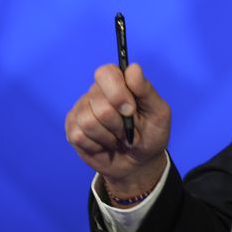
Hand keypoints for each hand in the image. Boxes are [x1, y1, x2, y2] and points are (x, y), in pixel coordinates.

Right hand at [65, 63, 170, 197]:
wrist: (139, 162)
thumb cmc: (151, 134)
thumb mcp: (159, 113)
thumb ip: (146, 91)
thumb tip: (133, 69)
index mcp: (119, 81)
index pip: (106, 73)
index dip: (117, 93)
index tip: (131, 111)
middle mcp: (97, 91)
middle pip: (99, 103)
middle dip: (118, 123)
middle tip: (127, 129)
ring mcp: (82, 109)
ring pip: (88, 121)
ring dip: (109, 136)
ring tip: (117, 138)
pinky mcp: (72, 129)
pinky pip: (79, 136)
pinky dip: (97, 145)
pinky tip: (104, 144)